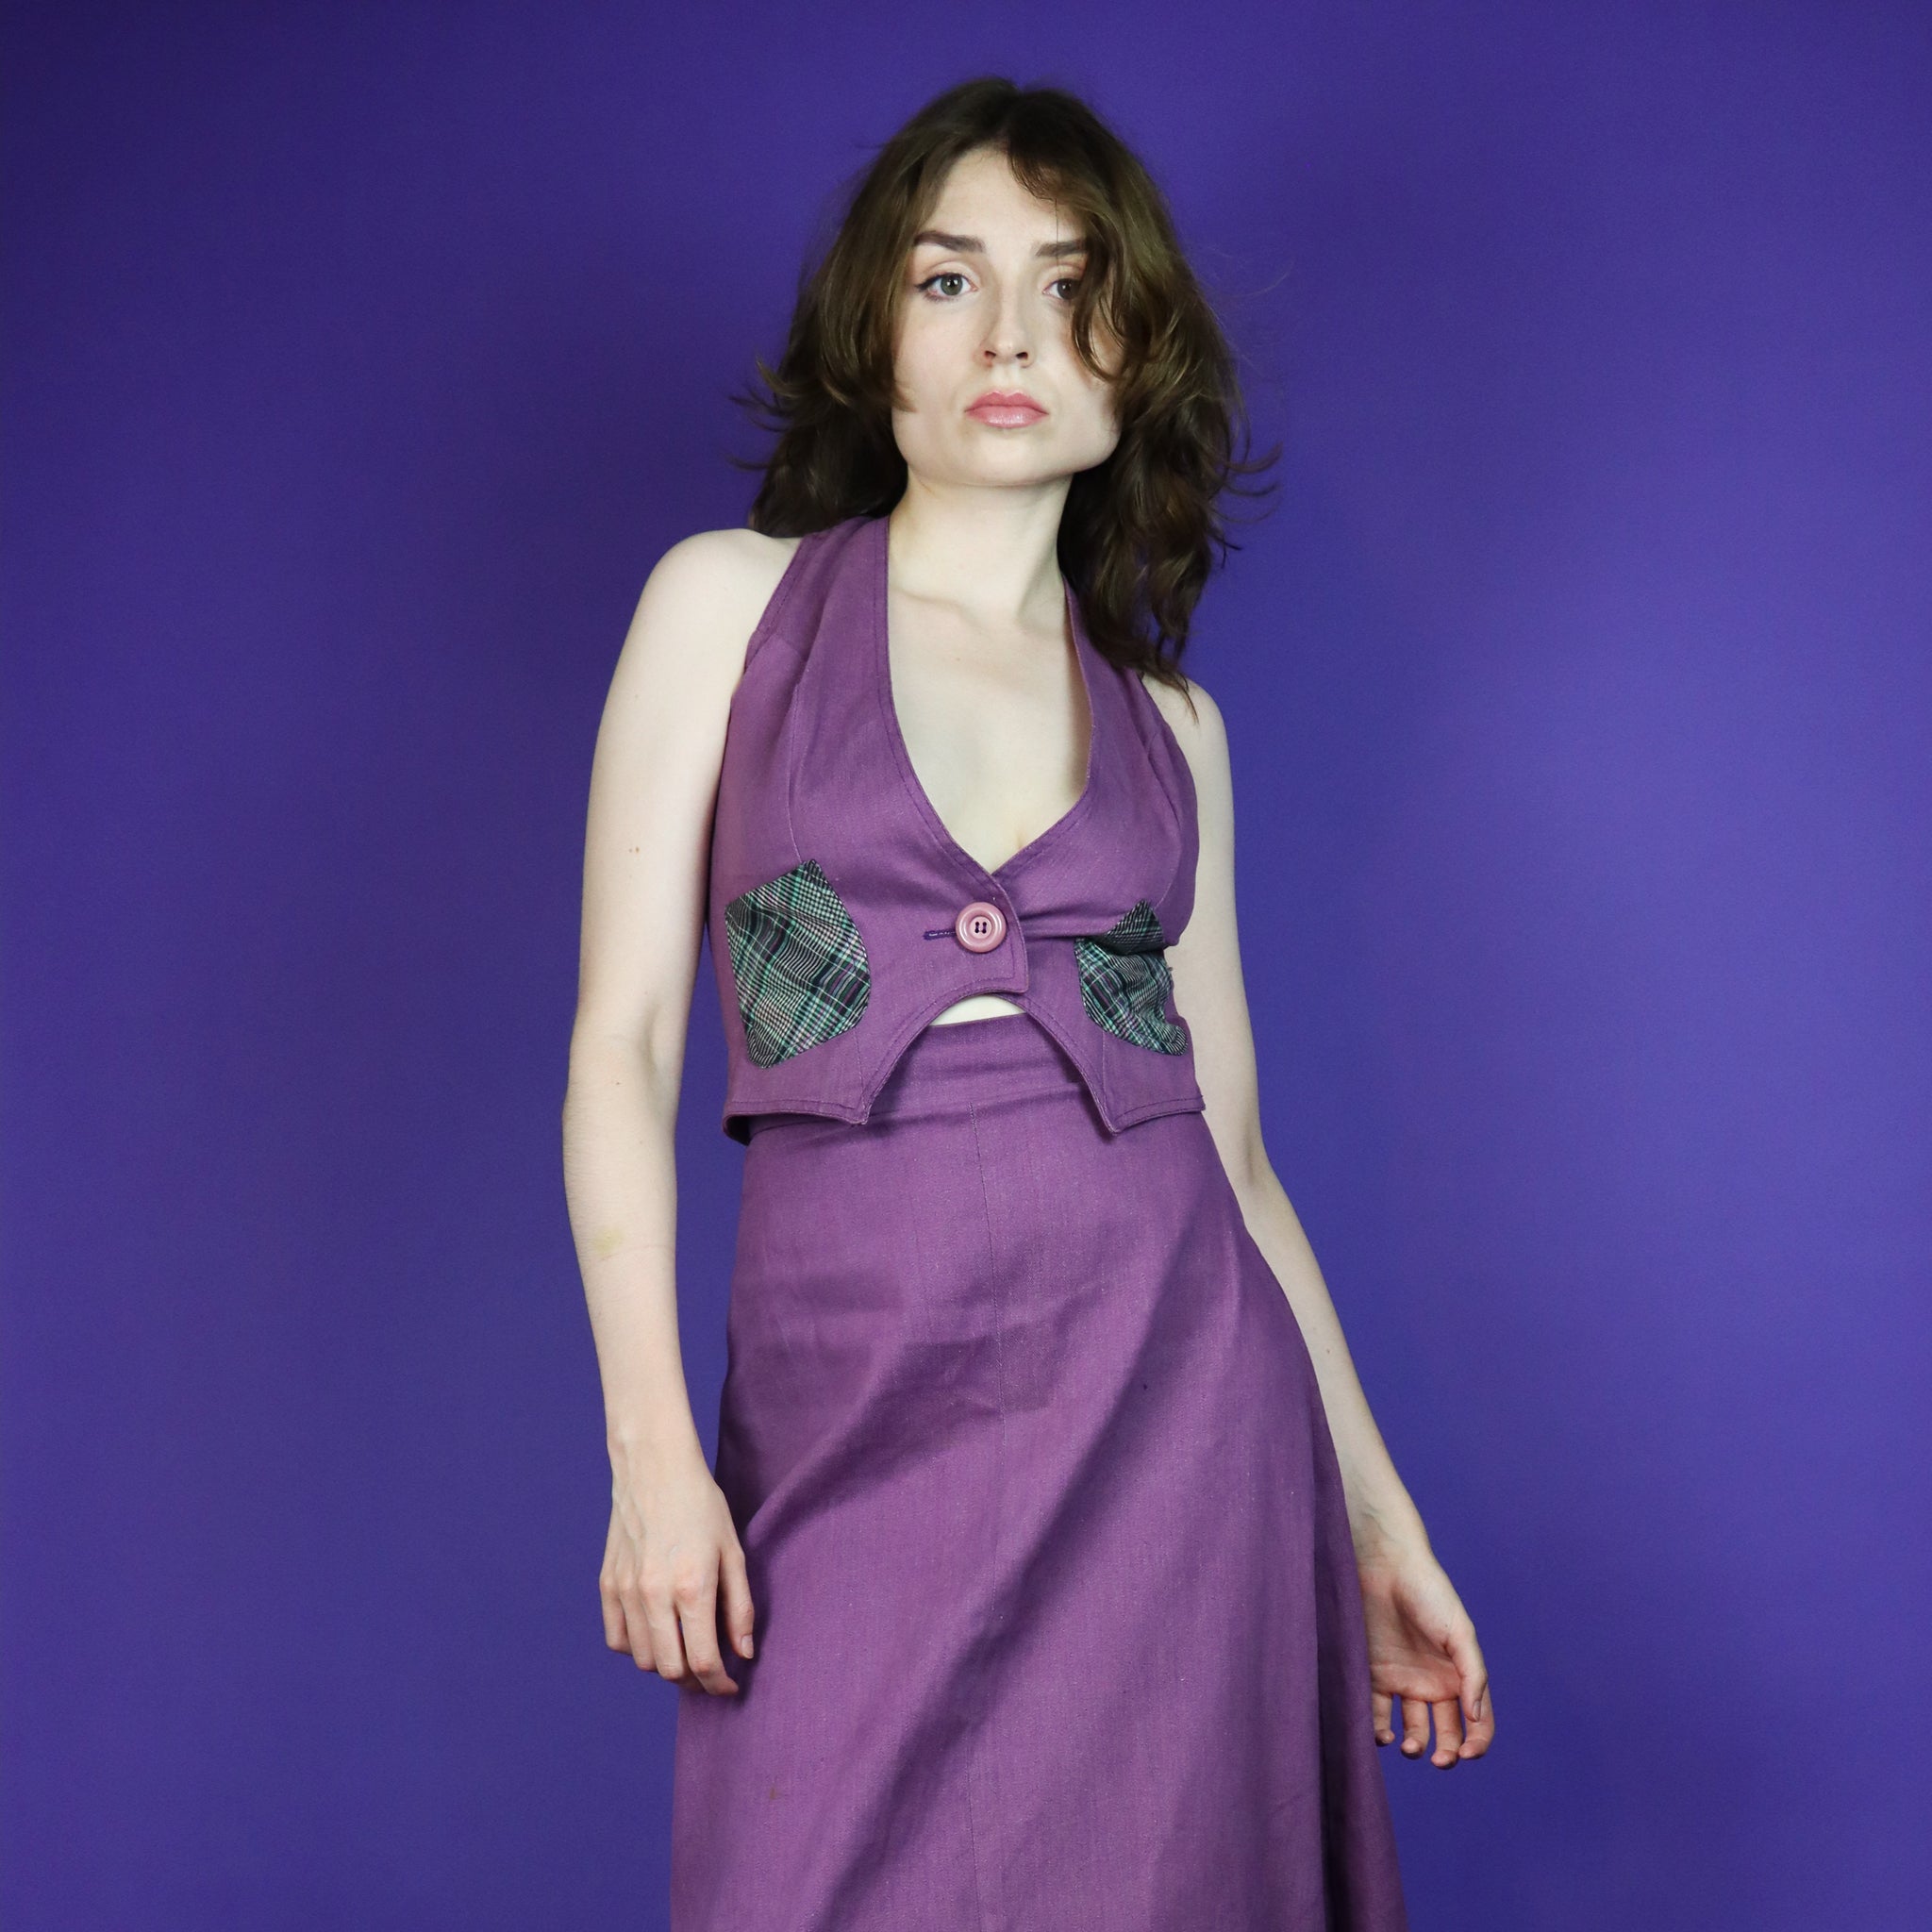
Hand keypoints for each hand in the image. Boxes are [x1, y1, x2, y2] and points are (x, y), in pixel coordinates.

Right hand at [600, 1447, 755, 1695]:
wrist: (654, 1467)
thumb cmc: (701, 1504)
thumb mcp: (732, 1551)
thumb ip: (740, 1607)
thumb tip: (744, 1653)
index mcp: (692, 1586)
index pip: (703, 1661)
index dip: (720, 1685)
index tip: (731, 1686)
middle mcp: (654, 1594)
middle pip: (670, 1670)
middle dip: (695, 1681)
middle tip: (711, 1670)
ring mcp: (626, 1591)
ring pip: (643, 1661)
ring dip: (667, 1665)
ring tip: (686, 1649)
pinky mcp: (608, 1584)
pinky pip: (618, 1639)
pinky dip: (638, 1648)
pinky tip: (657, 1632)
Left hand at [1355, 1541, 1493, 1766]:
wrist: (1384, 1567)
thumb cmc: (1429, 1594)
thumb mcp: (1460, 1633)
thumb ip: (1473, 1675)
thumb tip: (1476, 1718)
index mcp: (1459, 1676)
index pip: (1477, 1723)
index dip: (1477, 1744)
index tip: (1466, 1755)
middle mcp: (1433, 1684)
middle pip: (1445, 1734)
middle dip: (1445, 1754)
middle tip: (1437, 1760)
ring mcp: (1403, 1682)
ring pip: (1412, 1731)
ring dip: (1413, 1747)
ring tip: (1409, 1746)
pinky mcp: (1373, 1676)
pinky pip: (1377, 1714)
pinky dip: (1379, 1731)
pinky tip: (1382, 1734)